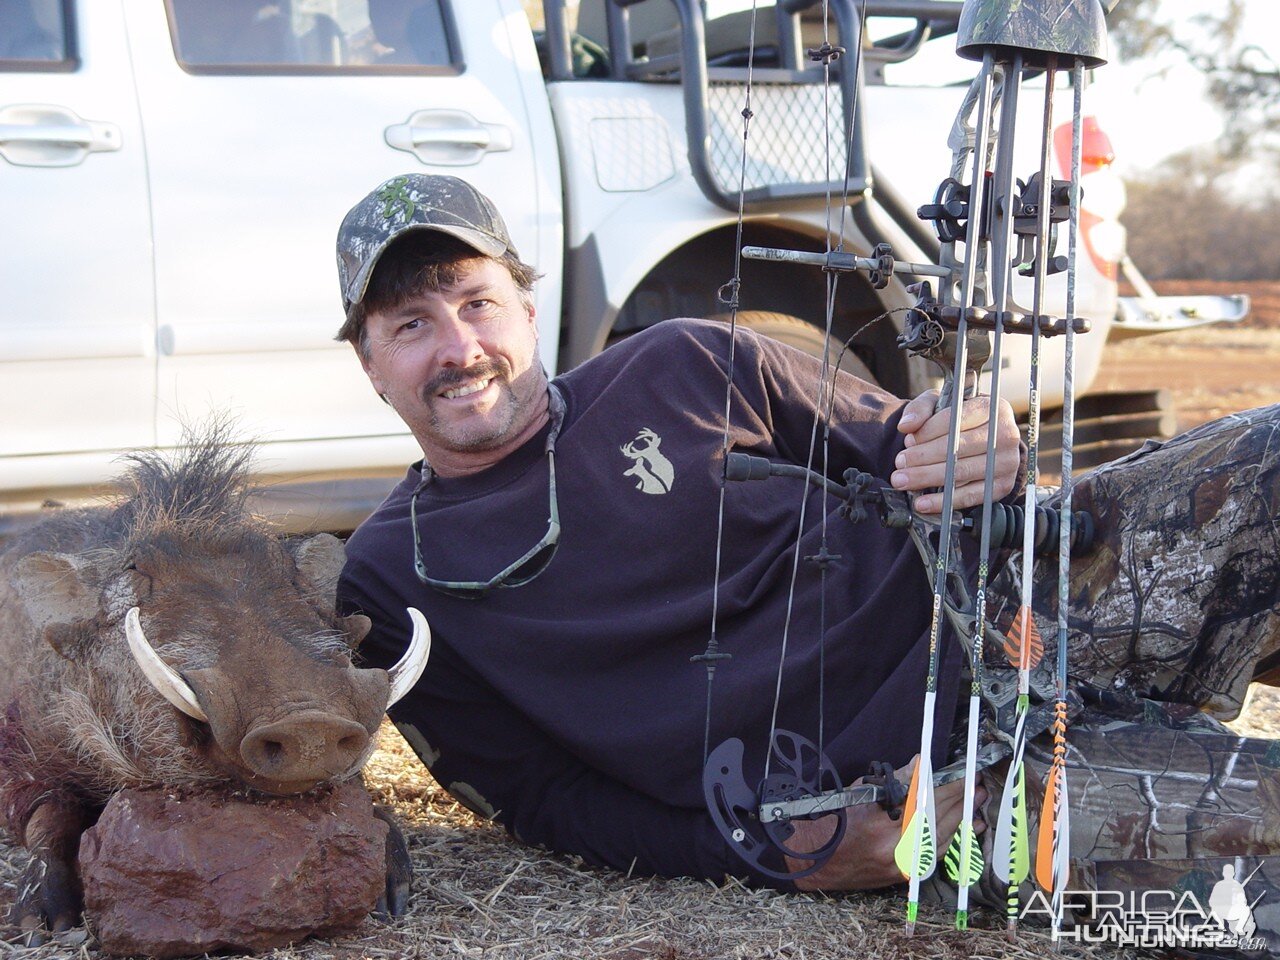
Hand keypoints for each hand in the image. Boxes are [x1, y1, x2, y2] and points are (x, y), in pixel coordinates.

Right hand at [786, 757, 985, 890]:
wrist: (817, 860)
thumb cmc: (835, 820)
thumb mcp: (861, 792)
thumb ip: (894, 782)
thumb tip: (921, 765)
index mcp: (882, 821)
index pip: (925, 798)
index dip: (946, 784)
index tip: (962, 772)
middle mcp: (895, 846)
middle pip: (938, 818)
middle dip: (959, 799)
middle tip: (976, 783)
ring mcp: (902, 864)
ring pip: (943, 838)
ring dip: (963, 817)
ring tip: (978, 801)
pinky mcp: (905, 875)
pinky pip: (936, 855)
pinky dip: (955, 839)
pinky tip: (970, 828)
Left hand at [891, 389, 1020, 513]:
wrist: (984, 442)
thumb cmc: (958, 421)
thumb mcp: (940, 405)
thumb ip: (921, 409)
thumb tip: (906, 425)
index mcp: (992, 409)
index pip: (956, 419)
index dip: (928, 431)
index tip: (908, 441)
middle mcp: (1006, 434)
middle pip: (958, 448)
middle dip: (923, 457)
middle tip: (899, 464)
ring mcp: (1007, 462)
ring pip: (961, 472)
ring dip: (927, 478)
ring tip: (903, 480)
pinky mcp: (1002, 486)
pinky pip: (970, 496)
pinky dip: (943, 501)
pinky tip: (922, 503)